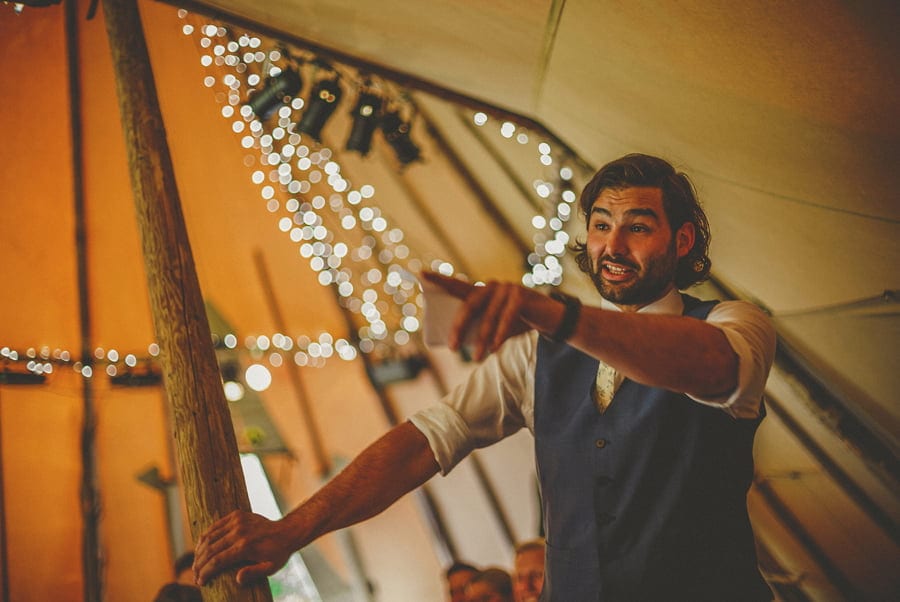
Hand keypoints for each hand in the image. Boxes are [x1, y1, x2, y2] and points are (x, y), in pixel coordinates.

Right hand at [193, 510, 293, 585]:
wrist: (287, 531)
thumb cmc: (278, 553)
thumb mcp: (270, 567)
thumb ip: (253, 573)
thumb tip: (237, 578)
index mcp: (245, 546)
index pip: (217, 561)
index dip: (205, 572)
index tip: (199, 582)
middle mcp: (239, 532)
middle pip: (210, 550)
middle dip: (199, 564)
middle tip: (194, 575)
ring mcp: (237, 521)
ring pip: (209, 536)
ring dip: (199, 551)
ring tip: (196, 564)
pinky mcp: (237, 514)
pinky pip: (215, 526)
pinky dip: (205, 537)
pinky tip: (201, 547)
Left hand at [421, 271, 551, 359]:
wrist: (550, 319)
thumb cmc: (518, 322)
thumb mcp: (495, 325)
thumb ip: (478, 327)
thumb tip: (454, 344)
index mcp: (481, 291)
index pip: (456, 284)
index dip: (438, 279)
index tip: (420, 273)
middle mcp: (491, 286)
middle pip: (469, 305)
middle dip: (459, 327)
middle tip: (452, 348)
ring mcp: (507, 288)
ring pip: (488, 316)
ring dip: (481, 339)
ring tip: (476, 358)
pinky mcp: (521, 295)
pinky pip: (507, 317)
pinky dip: (499, 334)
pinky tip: (495, 347)